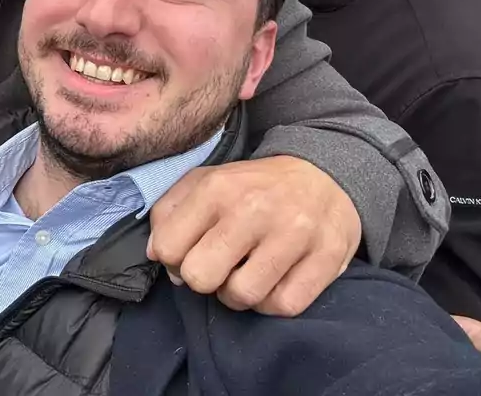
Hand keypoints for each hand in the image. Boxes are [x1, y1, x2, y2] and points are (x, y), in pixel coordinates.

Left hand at [149, 156, 359, 315]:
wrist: (324, 175)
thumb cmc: (253, 186)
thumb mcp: (206, 181)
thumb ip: (169, 212)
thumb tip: (155, 254)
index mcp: (217, 188)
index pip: (168, 247)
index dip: (172, 259)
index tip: (189, 253)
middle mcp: (253, 209)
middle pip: (200, 277)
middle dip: (204, 280)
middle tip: (219, 267)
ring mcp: (292, 234)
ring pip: (242, 296)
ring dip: (239, 294)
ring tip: (246, 273)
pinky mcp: (326, 258)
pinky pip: (283, 306)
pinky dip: (273, 302)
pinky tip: (274, 281)